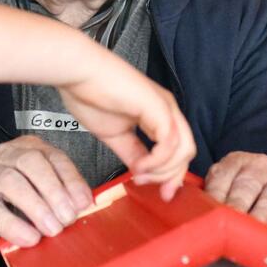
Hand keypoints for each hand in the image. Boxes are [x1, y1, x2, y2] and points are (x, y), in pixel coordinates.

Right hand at [0, 136, 93, 252]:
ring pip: (11, 181)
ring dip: (37, 207)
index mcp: (30, 149)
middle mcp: (7, 156)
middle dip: (54, 191)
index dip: (72, 180)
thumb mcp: (41, 192)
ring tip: (52, 229)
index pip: (55, 157)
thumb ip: (61, 196)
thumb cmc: (14, 202)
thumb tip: (84, 210)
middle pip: (32, 163)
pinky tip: (30, 238)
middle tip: (68, 218)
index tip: (84, 203)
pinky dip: (14, 226)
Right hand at [57, 50, 194, 200]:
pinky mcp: (158, 107)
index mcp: (158, 115)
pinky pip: (170, 142)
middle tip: (153, 189)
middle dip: (171, 177)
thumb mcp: (115, 135)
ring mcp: (165, 107)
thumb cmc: (90, 95)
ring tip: (139, 174)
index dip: (171, 175)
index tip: (159, 193)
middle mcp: (167, 110)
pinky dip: (157, 161)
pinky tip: (140, 164)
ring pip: (184, 150)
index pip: (178, 151)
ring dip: (162, 171)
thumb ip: (132, 153)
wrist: (78, 73)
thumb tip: (141, 173)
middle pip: (187, 152)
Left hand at [205, 152, 266, 240]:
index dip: (214, 195)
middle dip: (236, 206)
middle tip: (228, 224)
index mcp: (237, 161)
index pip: (222, 175)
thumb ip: (211, 198)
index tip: (208, 213)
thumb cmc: (246, 201)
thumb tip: (189, 212)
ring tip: (250, 232)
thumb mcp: (227, 191)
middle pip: (247, 185)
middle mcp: (262, 167)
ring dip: (259, 216)